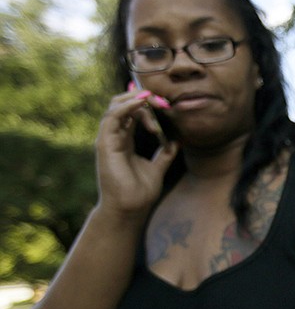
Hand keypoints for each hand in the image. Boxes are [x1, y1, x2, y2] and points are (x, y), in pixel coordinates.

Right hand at [95, 90, 177, 215]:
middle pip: (123, 106)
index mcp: (124, 141)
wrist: (131, 209)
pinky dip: (127, 106)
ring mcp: (108, 140)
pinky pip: (113, 117)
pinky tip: (142, 102)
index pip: (131, 113)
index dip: (147, 105)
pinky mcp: (105, 144)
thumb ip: (164, 154)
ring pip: (115, 107)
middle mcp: (114, 138)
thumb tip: (176, 142)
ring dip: (135, 99)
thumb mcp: (157, 168)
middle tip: (162, 101)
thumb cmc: (140, 193)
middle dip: (143, 99)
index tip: (167, 106)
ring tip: (153, 98)